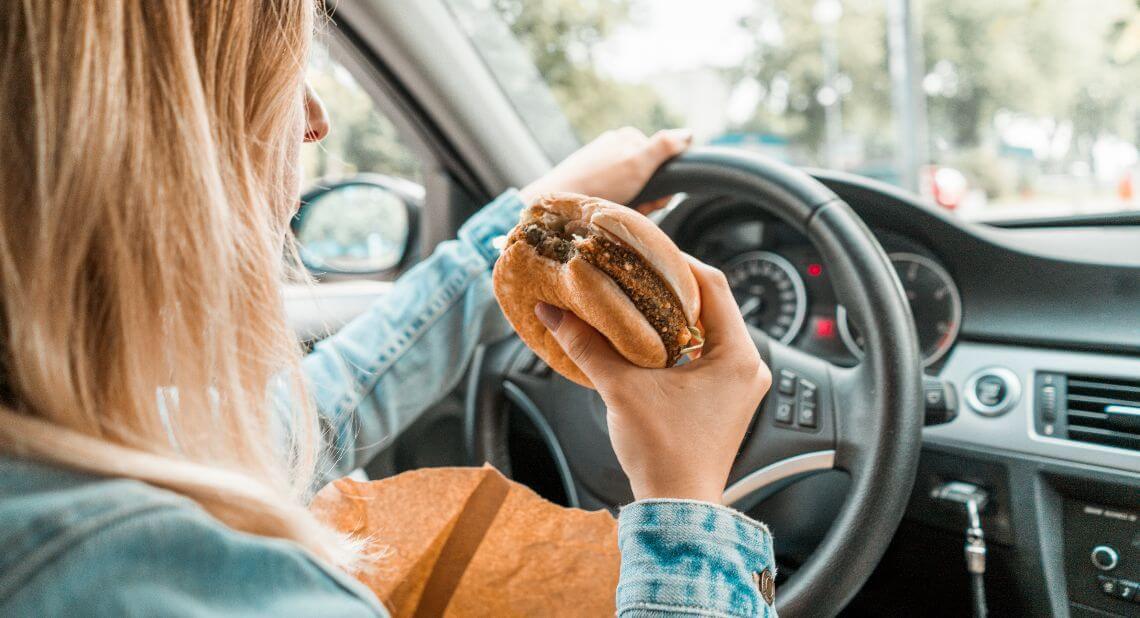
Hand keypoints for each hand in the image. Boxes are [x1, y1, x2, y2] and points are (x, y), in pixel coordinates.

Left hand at [520, 127, 692, 214]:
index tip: (654, 198)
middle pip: (647, 178)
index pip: (661, 161)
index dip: (661, 185)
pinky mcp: (591, 182)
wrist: (559, 201)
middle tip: (634, 208)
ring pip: (632, 191)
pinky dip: (615, 207)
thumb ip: (664, 147)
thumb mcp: (638, 163)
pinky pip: (614, 197)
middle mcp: (615, 148)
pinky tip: (606, 211)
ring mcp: (602, 165)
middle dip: (646, 198)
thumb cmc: (600, 182)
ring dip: (632, 206)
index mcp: (628, 138)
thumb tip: (688, 134)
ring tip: (617, 211)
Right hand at [533, 257, 771, 503]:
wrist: (676, 508)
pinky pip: (705, 355)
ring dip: (673, 315)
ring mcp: (739, 386)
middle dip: (670, 287)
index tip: (645, 250)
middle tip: (634, 272)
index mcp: (737, 356)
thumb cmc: (664, 455)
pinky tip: (646, 339)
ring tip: (635, 300)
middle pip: (712, 305)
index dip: (676, 261)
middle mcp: (748, 366)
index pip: (713, 284)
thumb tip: (554, 312)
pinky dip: (677, 341)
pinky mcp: (726, 401)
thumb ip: (586, 345)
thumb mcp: (621, 390)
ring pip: (708, 330)